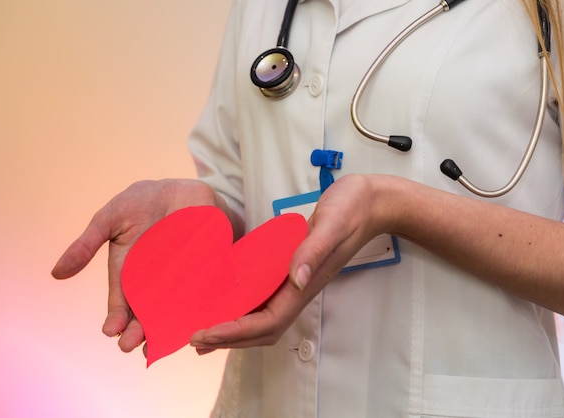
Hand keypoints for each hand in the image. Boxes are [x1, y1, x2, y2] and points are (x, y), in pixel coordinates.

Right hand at [52, 179, 243, 352]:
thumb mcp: (109, 219)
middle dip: (138, 331)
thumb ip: (87, 245)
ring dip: (166, 327)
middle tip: (132, 345)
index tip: (111, 331)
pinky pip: (201, 293)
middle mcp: (153, 284)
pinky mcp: (204, 272)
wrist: (180, 189)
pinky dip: (199, 308)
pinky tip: (195, 322)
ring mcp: (179, 280)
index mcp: (128, 274)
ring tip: (160, 344)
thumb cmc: (140, 203)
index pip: (121, 303)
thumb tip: (56, 274)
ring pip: (172, 310)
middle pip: (146, 314)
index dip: (116, 318)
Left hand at [190, 174, 401, 350]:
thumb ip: (313, 251)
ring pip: (262, 320)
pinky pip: (264, 300)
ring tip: (203, 336)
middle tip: (194, 340)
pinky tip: (224, 306)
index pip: (268, 321)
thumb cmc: (352, 209)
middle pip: (262, 330)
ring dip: (233, 332)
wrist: (369, 203)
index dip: (237, 332)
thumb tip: (296, 280)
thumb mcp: (333, 224)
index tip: (207, 333)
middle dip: (229, 339)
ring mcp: (295, 283)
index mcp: (305, 284)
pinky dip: (241, 311)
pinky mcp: (291, 272)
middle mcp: (298, 289)